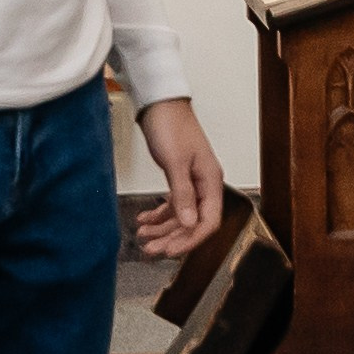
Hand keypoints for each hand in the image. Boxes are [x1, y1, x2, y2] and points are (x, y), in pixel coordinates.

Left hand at [135, 98, 223, 256]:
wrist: (159, 102)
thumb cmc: (171, 125)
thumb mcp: (175, 162)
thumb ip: (183, 194)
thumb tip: (189, 224)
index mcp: (210, 180)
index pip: (208, 222)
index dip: (190, 240)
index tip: (170, 250)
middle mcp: (204, 183)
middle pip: (193, 222)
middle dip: (172, 238)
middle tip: (151, 250)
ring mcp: (191, 181)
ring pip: (181, 215)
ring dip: (163, 229)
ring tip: (143, 237)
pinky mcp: (178, 177)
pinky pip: (172, 204)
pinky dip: (158, 214)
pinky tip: (145, 220)